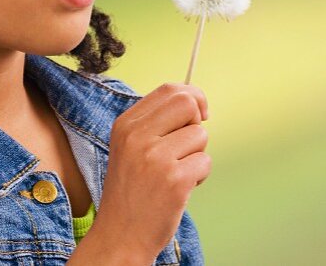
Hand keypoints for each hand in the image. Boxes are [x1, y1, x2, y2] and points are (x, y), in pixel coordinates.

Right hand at [88, 83, 210, 260]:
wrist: (120, 236)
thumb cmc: (132, 191)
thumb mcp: (129, 148)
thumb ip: (154, 122)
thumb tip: (194, 101)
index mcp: (125, 124)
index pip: (168, 90)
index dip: (192, 96)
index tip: (199, 113)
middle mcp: (137, 136)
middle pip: (187, 103)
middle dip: (197, 121)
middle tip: (190, 143)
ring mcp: (155, 158)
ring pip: (200, 135)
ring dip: (197, 155)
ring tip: (176, 174)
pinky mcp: (174, 180)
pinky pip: (205, 162)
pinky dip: (200, 176)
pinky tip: (180, 189)